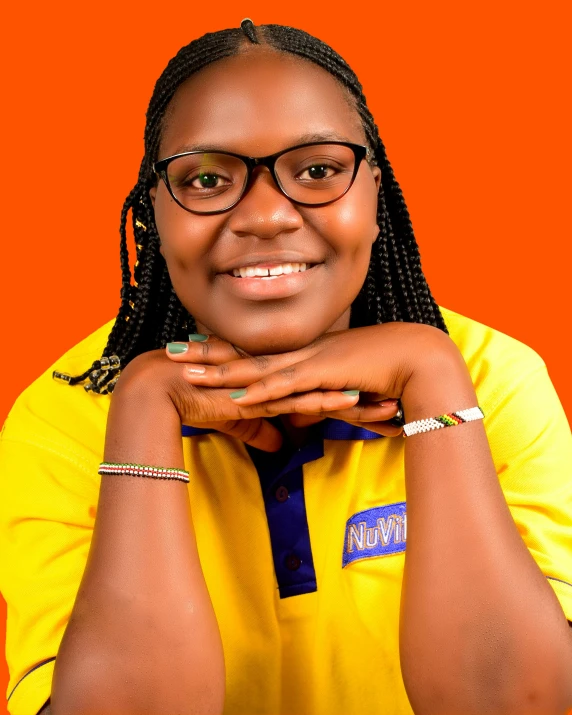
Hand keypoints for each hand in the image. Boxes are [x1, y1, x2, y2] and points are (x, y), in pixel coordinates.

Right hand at [116, 341, 388, 452]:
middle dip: (362, 389)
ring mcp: (270, 385)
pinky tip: (353, 400)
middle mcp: (276, 378)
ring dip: (356, 396)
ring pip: (322, 390)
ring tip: (389, 402)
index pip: (317, 384)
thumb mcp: (235, 420)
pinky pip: (300, 399)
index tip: (377, 394)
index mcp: (273, 380)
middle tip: (396, 395)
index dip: (347, 389)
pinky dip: (327, 400)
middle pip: (328, 384)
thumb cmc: (192, 401)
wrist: (159, 390)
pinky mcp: (260, 396)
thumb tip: (280, 446)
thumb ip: (259, 429)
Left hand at [166, 322, 456, 437]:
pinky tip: (233, 397)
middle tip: (171, 350)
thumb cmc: (383, 372)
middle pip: (244, 354)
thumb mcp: (340, 391)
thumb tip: (296, 419)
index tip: (193, 348)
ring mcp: (310, 360)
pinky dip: (258, 392)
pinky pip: (285, 386)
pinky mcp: (324, 374)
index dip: (222, 350)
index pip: (254, 353)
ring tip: (186, 370)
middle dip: (206, 352)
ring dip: (220, 370)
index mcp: (302, 354)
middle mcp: (300, 353)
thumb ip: (314, 402)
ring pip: (256, 367)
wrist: (417, 357)